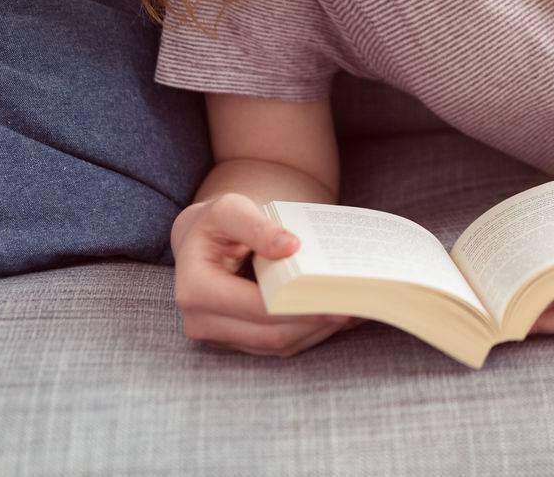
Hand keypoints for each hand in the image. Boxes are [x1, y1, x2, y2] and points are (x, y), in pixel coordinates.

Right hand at [171, 192, 366, 357]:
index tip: (334, 299)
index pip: (255, 307)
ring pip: (279, 345)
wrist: (205, 240)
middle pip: (271, 334)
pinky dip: (311, 331)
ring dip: (318, 331)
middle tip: (357, 307)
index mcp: (195, 290)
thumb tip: (289, 247)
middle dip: (315, 323)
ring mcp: (221, 336)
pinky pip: (280, 344)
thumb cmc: (218, 222)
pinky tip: (340, 314)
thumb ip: (256, 225)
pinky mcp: (240, 340)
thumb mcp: (230, 209)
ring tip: (357, 310)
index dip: (297, 306)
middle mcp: (202, 322)